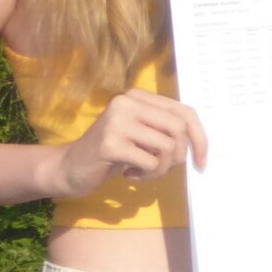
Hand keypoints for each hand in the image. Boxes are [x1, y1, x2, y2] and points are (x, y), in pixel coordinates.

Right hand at [52, 89, 207, 196]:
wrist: (69, 167)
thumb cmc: (113, 154)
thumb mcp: (142, 136)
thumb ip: (166, 131)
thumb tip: (200, 145)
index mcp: (138, 96)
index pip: (185, 112)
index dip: (200, 138)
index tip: (202, 162)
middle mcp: (127, 102)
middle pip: (179, 128)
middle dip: (179, 156)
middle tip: (162, 168)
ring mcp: (117, 121)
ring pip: (167, 147)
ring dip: (162, 168)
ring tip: (144, 172)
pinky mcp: (110, 143)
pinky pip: (150, 162)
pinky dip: (147, 175)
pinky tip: (129, 174)